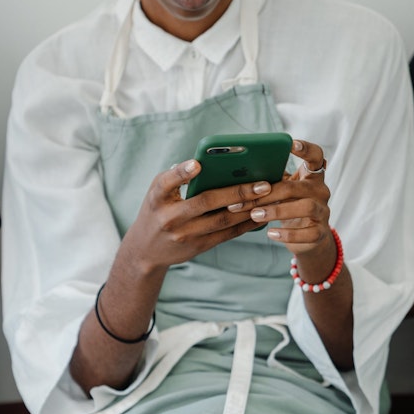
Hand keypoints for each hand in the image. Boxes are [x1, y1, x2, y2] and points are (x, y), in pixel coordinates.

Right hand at [120, 159, 275, 271]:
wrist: (146, 250)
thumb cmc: (157, 210)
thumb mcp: (158, 193)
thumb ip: (178, 178)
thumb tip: (215, 164)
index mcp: (157, 198)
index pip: (167, 183)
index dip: (182, 173)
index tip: (198, 163)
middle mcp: (170, 217)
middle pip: (206, 202)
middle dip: (236, 192)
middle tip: (262, 183)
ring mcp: (185, 234)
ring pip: (221, 220)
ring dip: (247, 208)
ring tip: (268, 196)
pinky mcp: (198, 246)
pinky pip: (226, 234)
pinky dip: (245, 224)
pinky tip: (260, 213)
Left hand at [229, 139, 335, 274]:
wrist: (306, 238)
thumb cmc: (288, 208)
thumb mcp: (281, 193)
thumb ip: (270, 182)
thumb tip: (237, 176)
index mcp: (311, 176)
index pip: (316, 156)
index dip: (306, 149)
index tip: (291, 144)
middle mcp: (321, 191)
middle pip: (298, 186)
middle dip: (269, 193)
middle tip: (246, 200)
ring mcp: (323, 212)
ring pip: (306, 207)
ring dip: (277, 211)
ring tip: (255, 215)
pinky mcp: (321, 233)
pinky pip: (307, 233)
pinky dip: (287, 234)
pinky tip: (271, 233)